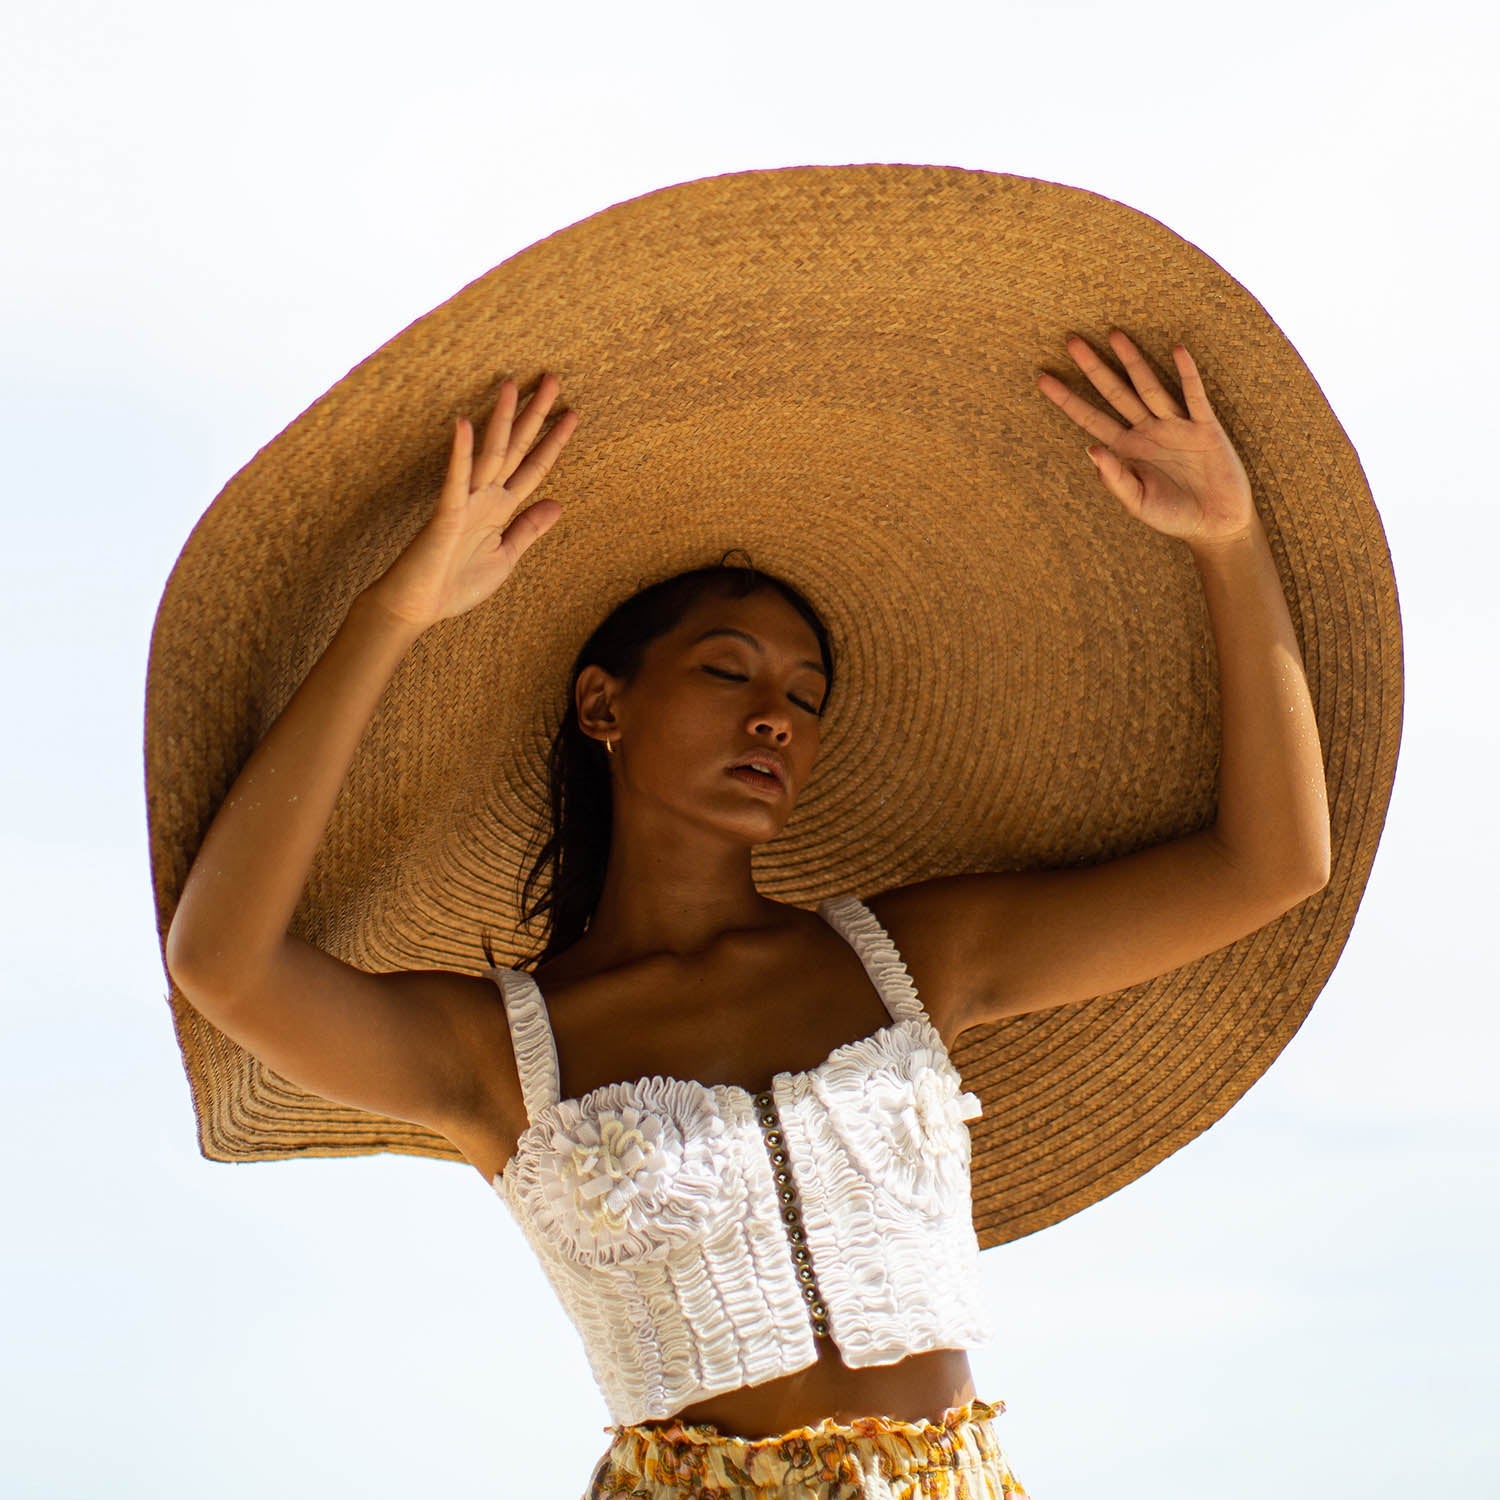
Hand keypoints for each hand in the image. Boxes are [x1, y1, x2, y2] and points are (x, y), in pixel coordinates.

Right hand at [368, 373, 578, 629]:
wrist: (417, 607)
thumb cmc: (456, 584)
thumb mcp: (506, 557)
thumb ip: (529, 529)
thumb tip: (558, 503)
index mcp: (502, 508)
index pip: (534, 467)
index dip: (554, 441)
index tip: (572, 414)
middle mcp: (486, 498)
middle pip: (516, 449)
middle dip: (535, 416)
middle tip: (553, 379)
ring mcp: (466, 502)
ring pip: (489, 454)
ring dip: (501, 420)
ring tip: (511, 385)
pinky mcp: (446, 515)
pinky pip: (455, 480)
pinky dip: (460, 454)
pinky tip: (464, 425)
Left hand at [1037, 331, 1255, 547]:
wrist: (1216, 524)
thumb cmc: (1173, 515)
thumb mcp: (1137, 503)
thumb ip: (1114, 479)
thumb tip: (1090, 449)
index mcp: (1127, 449)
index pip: (1090, 418)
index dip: (1067, 399)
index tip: (1042, 378)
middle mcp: (1147, 431)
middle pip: (1114, 392)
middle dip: (1093, 367)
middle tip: (1070, 340)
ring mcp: (1175, 425)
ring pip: (1149, 386)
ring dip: (1132, 361)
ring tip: (1113, 334)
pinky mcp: (1205, 427)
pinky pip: (1194, 396)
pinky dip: (1187, 374)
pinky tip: (1177, 351)